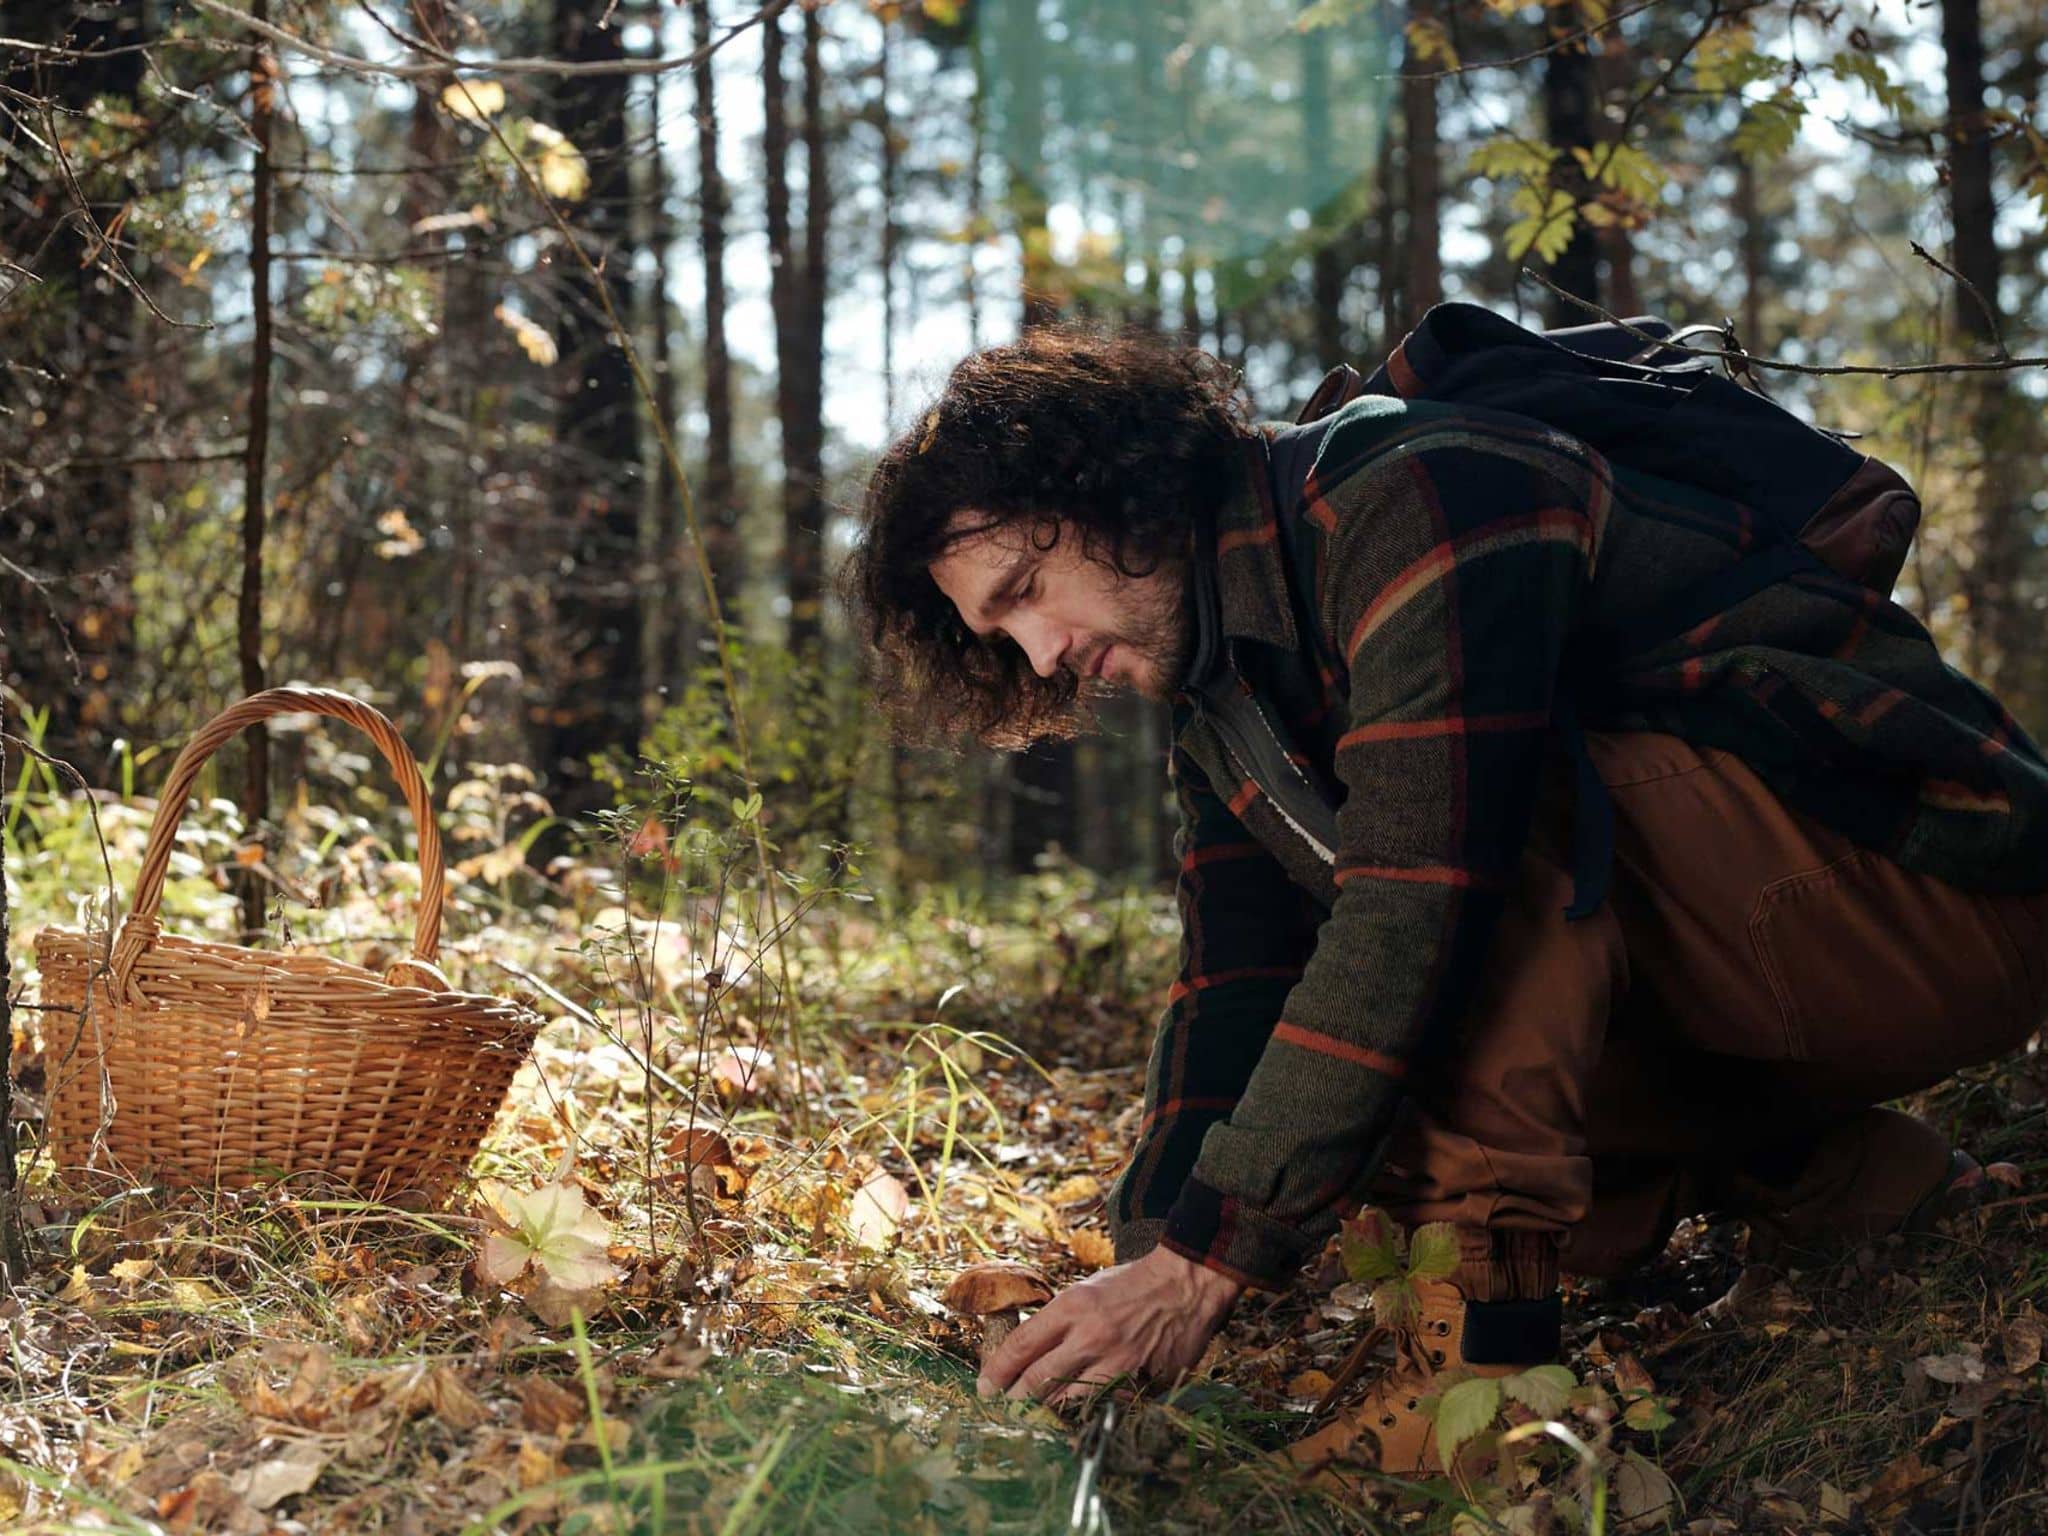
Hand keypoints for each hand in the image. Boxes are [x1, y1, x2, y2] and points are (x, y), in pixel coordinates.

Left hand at [976, 1245, 1243, 1407]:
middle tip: (1005, 1404)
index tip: (985, 1386)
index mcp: (1073, 1307)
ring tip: (1040, 1408)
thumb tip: (1027, 1350)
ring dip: (1050, 1406)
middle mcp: (1091, 1337)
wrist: (1185, 1285)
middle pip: (1038, 1380)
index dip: (997, 1371)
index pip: (1022, 1346)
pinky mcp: (1141, 1380)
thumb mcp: (1085, 1290)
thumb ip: (1058, 1320)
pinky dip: (1089, 1407)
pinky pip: (1105, 1404)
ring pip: (1068, 1399)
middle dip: (1016, 1397)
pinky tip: (1082, 1406)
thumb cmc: (1131, 1284)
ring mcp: (1118, 1362)